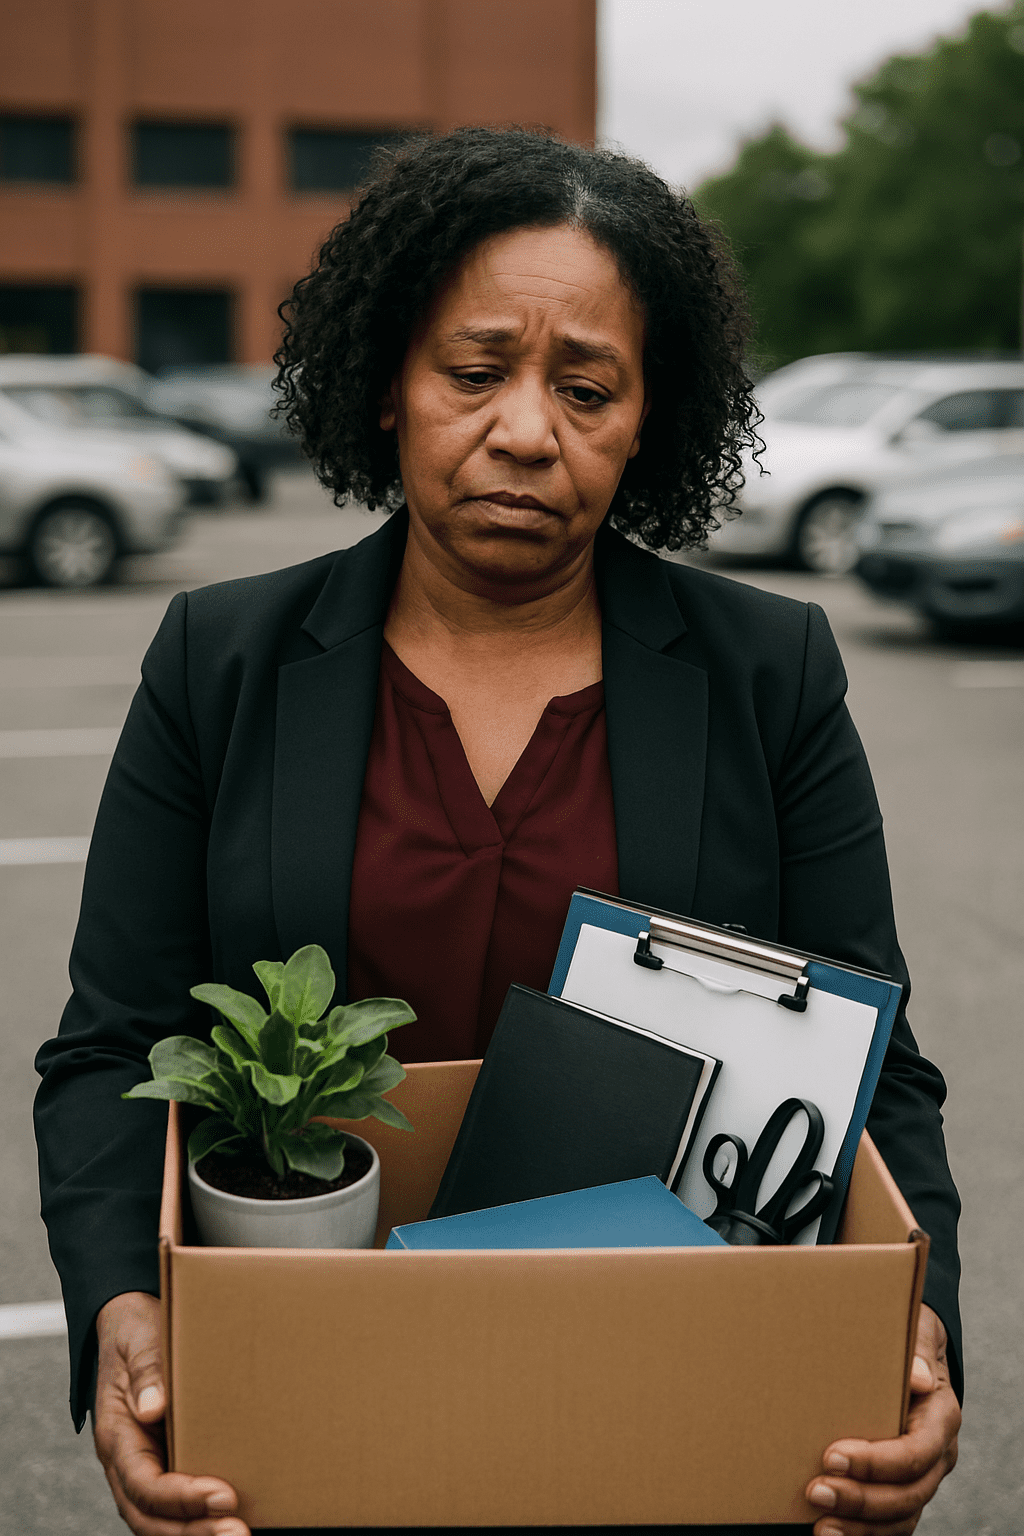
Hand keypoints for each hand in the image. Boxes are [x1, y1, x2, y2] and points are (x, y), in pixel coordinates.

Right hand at [94, 1291, 248, 1535]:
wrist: (129, 1325)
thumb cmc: (136, 1333)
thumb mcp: (139, 1342)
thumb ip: (146, 1370)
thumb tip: (153, 1408)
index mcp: (116, 1436)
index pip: (143, 1484)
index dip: (180, 1498)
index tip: (222, 1496)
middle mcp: (127, 1462)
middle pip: (150, 1517)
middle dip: (192, 1532)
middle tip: (237, 1534)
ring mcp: (145, 1467)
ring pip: (161, 1520)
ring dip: (197, 1533)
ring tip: (240, 1535)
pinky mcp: (165, 1464)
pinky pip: (175, 1506)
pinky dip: (198, 1520)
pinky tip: (235, 1520)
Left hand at [805, 1303, 959, 1533]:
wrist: (911, 1353)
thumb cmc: (905, 1337)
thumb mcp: (915, 1330)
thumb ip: (917, 1350)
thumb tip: (917, 1377)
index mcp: (941, 1417)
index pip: (915, 1452)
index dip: (876, 1462)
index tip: (831, 1456)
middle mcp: (938, 1454)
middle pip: (908, 1493)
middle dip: (861, 1498)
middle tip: (815, 1490)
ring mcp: (923, 1476)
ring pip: (901, 1516)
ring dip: (861, 1527)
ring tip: (821, 1527)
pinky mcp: (904, 1489)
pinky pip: (892, 1524)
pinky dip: (865, 1535)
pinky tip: (832, 1535)